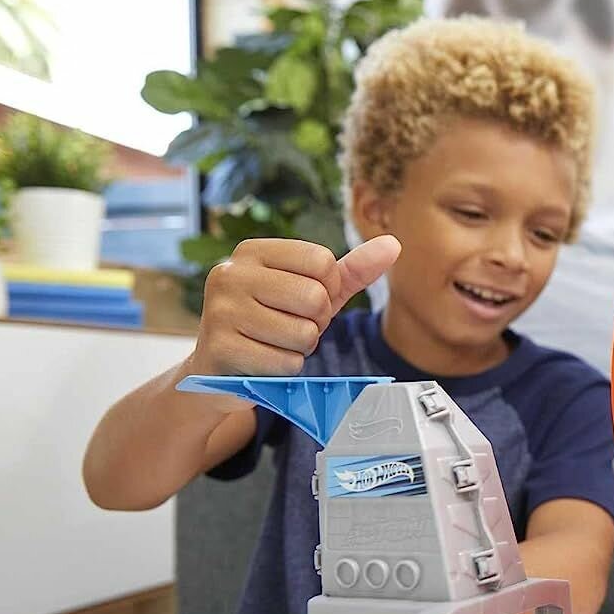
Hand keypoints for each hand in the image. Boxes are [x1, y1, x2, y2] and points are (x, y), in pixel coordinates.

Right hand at [188, 235, 399, 384]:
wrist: (221, 369)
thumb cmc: (272, 322)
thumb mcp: (311, 291)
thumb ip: (351, 270)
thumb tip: (393, 243)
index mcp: (252, 251)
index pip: (323, 261)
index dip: (328, 290)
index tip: (304, 302)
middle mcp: (230, 274)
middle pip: (315, 297)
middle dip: (316, 322)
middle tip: (290, 327)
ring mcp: (220, 310)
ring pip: (303, 333)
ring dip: (301, 348)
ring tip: (275, 344)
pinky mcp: (220, 348)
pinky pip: (286, 363)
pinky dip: (285, 370)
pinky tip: (263, 362)